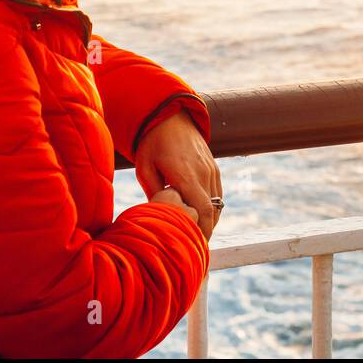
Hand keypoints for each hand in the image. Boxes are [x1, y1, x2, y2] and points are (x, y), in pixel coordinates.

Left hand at [135, 109, 222, 239]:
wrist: (171, 116)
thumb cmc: (152, 143)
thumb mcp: (145, 168)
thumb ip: (154, 193)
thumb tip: (160, 216)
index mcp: (186, 175)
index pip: (202, 211)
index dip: (201, 232)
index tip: (194, 245)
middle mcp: (203, 173)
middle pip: (213, 213)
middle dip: (206, 232)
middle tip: (195, 246)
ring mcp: (211, 170)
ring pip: (218, 205)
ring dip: (209, 221)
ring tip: (197, 234)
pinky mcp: (214, 167)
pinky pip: (218, 194)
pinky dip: (212, 208)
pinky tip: (201, 217)